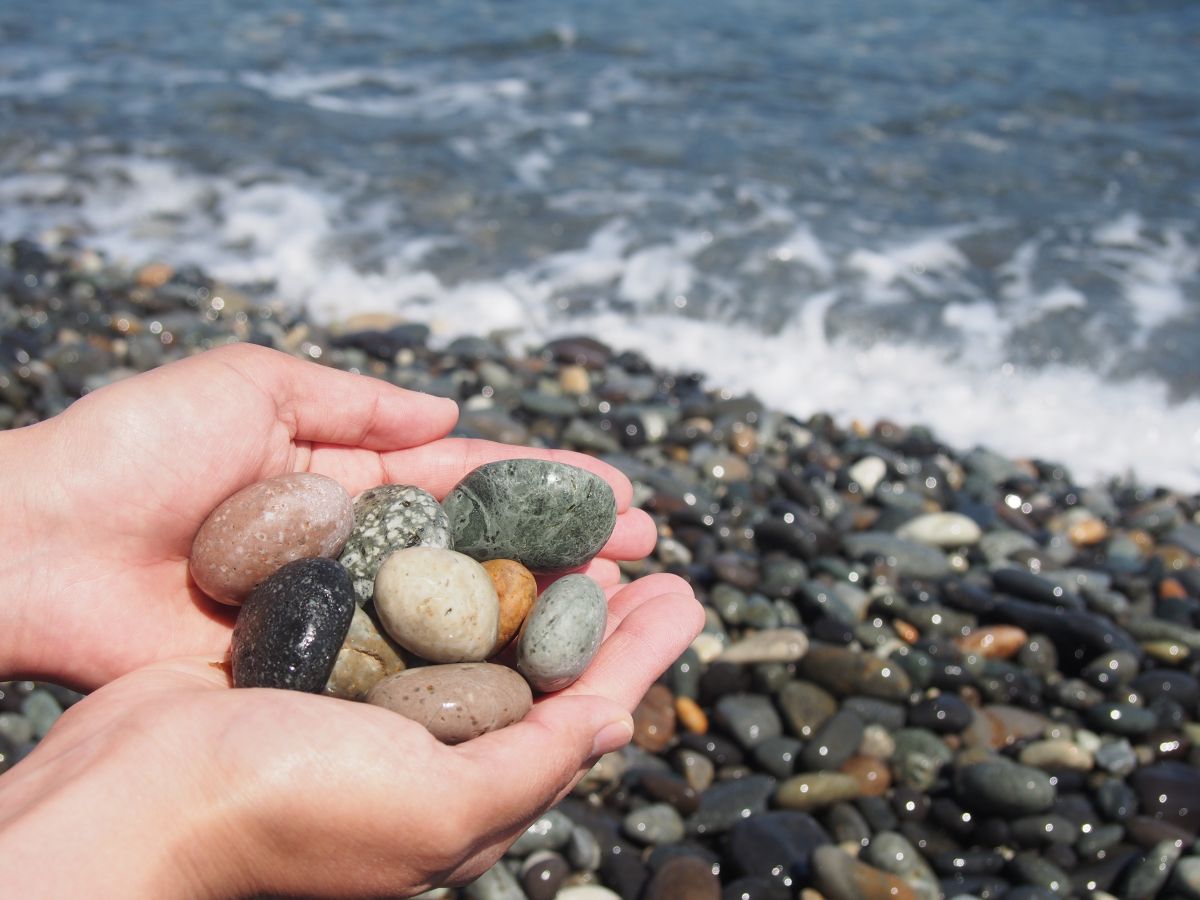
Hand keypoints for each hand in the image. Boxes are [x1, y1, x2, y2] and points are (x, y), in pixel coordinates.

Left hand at [0, 343, 655, 689]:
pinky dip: (464, 669)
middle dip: (565, 546)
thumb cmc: (135, 450)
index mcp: (345, 475)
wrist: (39, 547)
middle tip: (648, 550)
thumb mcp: (249, 383)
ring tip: (620, 605)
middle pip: (480, 547)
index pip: (467, 478)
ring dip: (536, 609)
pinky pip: (401, 667)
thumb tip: (451, 412)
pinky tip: (531, 671)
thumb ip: (353, 401)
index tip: (617, 490)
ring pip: (455, 612)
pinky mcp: (309, 668)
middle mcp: (357, 546)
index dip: (543, 482)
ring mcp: (340, 612)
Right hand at [0, 575, 701, 897]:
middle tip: (646, 546)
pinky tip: (473, 530)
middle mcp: (437, 751)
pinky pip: (412, 605)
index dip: (642, 653)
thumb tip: (617, 724)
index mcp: (474, 794)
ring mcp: (382, 702)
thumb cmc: (287, 812)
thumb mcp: (435, 807)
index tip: (687, 592)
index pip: (586, 712)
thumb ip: (530, 767)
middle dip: (598, 605)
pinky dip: (452, 567)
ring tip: (579, 527)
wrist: (133, 797)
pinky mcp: (330, 658)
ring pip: (482, 626)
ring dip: (532, 574)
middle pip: (543, 663)